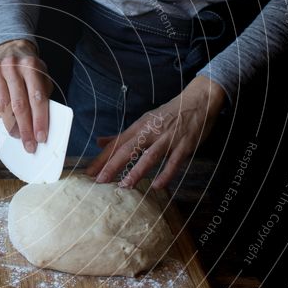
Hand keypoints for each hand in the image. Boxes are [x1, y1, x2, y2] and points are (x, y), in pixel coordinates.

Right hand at [0, 39, 52, 152]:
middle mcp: (12, 66)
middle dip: (25, 129)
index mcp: (32, 65)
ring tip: (18, 135)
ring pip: (3, 107)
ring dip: (12, 126)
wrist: (12, 50)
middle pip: (19, 105)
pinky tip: (6, 117)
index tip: (41, 138)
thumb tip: (41, 127)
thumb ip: (43, 99)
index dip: (39, 121)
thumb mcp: (42, 78)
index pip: (37, 99)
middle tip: (29, 145)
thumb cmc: (30, 70)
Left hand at [85, 76, 226, 188]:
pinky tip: (157, 186)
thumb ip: (122, 135)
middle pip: (128, 149)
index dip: (102, 158)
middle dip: (112, 165)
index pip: (117, 144)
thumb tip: (99, 141)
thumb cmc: (170, 114)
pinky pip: (174, 162)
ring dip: (136, 171)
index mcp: (139, 127)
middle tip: (99, 180)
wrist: (199, 100)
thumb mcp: (144, 121)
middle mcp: (151, 132)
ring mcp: (168, 139)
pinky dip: (166, 174)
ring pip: (149, 156)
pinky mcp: (184, 145)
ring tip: (125, 186)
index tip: (89, 172)